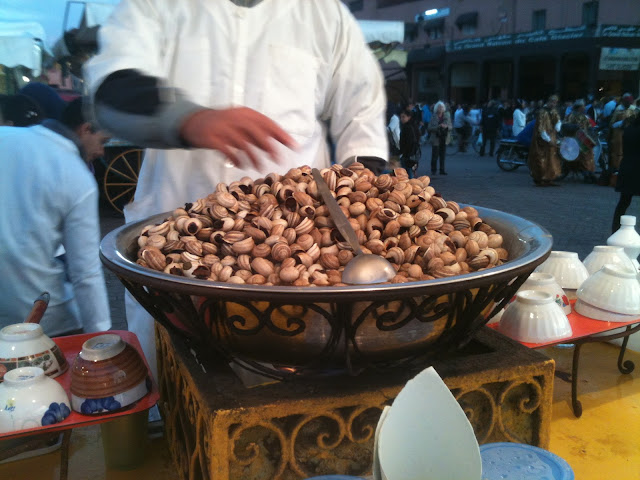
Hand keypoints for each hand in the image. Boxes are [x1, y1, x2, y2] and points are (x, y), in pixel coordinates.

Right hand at [180, 107, 297, 168]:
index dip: (281, 134)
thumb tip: (274, 147)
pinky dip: (237, 159)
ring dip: (253, 157)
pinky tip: (241, 166)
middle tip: (278, 160)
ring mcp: (223, 127)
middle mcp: (236, 118)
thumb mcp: (241, 125)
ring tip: (259, 168)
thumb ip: (256, 135)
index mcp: (246, 113)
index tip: (293, 145)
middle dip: (270, 147)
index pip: (267, 123)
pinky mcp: (212, 138)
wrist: (195, 123)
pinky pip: (228, 150)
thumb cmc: (224, 126)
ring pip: (243, 143)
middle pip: (257, 132)